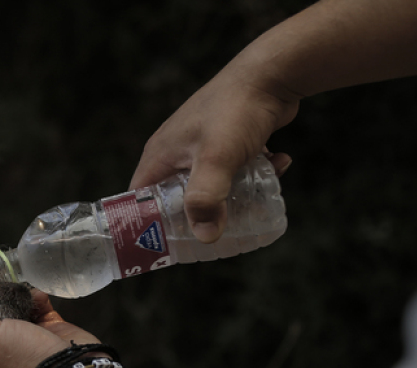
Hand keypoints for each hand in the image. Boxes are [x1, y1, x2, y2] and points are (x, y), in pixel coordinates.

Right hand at [129, 60, 297, 242]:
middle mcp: (176, 151)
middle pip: (176, 198)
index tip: (167, 246)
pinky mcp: (229, 140)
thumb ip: (206, 198)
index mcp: (160, 155)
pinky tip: (276, 166)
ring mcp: (202, 145)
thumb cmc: (236, 111)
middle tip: (218, 233)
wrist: (272, 72)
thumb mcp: (216, 159)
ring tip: (255, 202)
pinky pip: (236, 168)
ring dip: (233, 195)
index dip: (148, 225)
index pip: (140, 200)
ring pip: (211, 185)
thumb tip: (205, 237)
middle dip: (198, 216)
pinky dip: (254, 173)